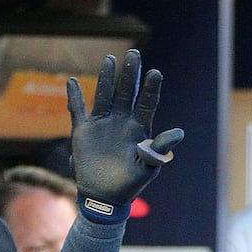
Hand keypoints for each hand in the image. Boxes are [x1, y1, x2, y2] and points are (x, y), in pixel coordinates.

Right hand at [65, 49, 184, 222]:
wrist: (106, 198)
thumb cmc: (131, 183)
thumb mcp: (148, 167)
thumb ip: (159, 149)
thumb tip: (179, 133)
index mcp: (139, 129)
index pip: (146, 104)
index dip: (150, 89)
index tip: (156, 73)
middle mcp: (121, 121)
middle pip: (126, 93)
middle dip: (130, 74)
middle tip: (134, 54)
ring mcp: (102, 124)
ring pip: (104, 95)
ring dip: (107, 78)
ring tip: (110, 59)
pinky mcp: (83, 131)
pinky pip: (78, 110)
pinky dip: (74, 96)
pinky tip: (73, 81)